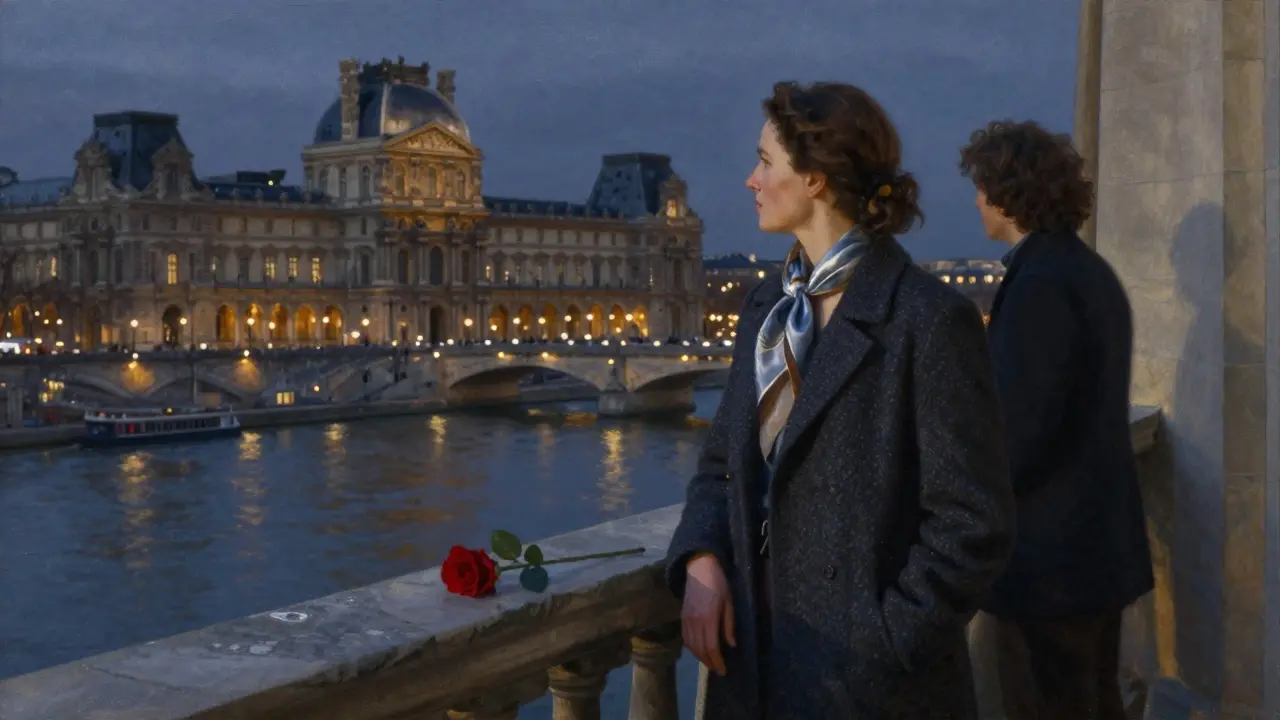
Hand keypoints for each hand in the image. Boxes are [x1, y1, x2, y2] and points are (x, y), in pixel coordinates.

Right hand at [681, 553, 735, 675]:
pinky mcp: (682, 616)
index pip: (712, 646)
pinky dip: (691, 648)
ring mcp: (686, 619)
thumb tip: (731, 645)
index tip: (723, 670)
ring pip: (691, 645)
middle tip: (718, 669)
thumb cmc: (719, 584)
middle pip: (700, 649)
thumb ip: (729, 625)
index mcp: (709, 618)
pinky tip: (698, 650)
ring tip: (709, 662)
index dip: (717, 661)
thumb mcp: (729, 603)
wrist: (699, 568)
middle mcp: (695, 621)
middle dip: (709, 662)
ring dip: (700, 657)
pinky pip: (685, 638)